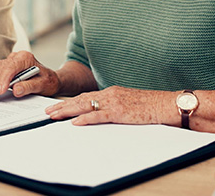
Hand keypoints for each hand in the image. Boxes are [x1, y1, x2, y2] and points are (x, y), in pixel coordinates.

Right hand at [0, 51, 60, 101]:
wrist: (50, 79)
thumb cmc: (47, 81)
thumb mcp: (43, 85)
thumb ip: (29, 87)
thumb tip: (16, 89)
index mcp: (25, 58)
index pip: (9, 67)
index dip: (2, 79)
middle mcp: (14, 57)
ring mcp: (8, 61)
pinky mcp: (3, 67)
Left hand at [45, 86, 164, 125]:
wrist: (168, 104)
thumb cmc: (152, 105)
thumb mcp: (130, 103)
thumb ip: (116, 106)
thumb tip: (104, 114)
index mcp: (111, 92)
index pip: (85, 96)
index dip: (70, 101)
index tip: (57, 106)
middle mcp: (110, 94)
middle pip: (80, 99)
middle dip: (62, 106)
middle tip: (47, 112)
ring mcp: (114, 102)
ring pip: (85, 106)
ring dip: (67, 111)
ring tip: (53, 116)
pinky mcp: (120, 112)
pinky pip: (99, 115)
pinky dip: (85, 119)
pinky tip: (75, 122)